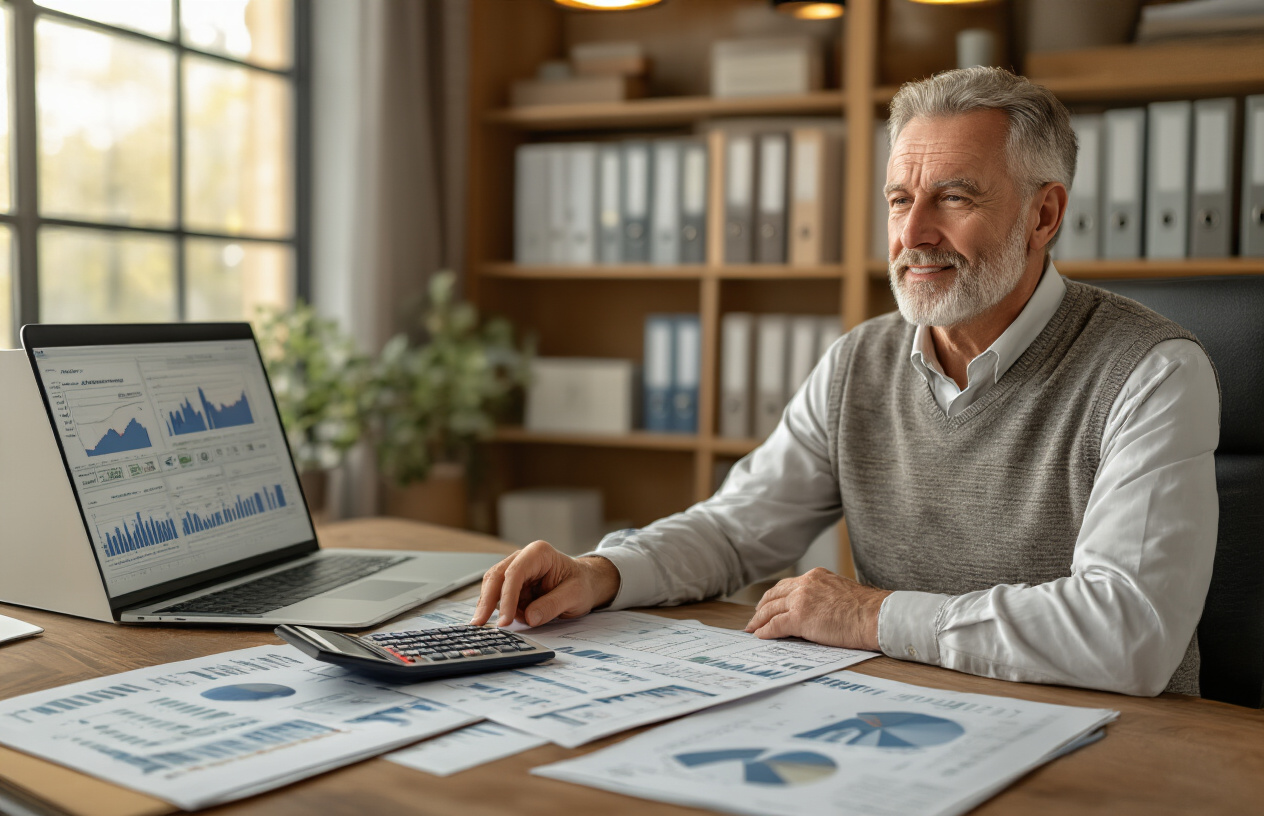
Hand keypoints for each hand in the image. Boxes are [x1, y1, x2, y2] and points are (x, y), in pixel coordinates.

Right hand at [470, 540, 620, 627]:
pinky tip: (508, 620)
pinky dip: (501, 611)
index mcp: (539, 553)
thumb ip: (553, 605)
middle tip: (480, 623)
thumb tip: (530, 617)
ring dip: (494, 607)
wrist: (585, 584)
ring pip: (493, 588)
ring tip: (506, 624)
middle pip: (496, 577)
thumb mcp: (575, 595)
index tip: (505, 620)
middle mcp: (523, 558)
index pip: (515, 573)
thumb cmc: (582, 584)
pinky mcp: (513, 585)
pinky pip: (500, 598)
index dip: (507, 597)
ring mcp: (516, 571)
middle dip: (487, 601)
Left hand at [744, 568, 891, 651]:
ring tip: (752, 629)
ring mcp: (801, 600)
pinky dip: (765, 631)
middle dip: (762, 607)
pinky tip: (760, 636)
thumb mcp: (841, 593)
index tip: (768, 603)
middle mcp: (805, 583)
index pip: (788, 585)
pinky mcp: (799, 617)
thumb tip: (816, 610)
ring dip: (759, 621)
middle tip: (755, 617)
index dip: (775, 596)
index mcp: (816, 576)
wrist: (875, 616)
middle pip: (774, 595)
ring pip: (770, 610)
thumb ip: (824, 596)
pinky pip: (775, 625)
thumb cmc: (867, 610)